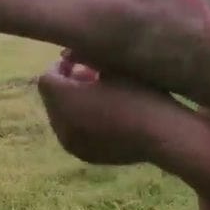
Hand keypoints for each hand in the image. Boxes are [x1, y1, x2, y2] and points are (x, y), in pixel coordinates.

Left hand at [38, 61, 179, 165]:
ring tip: (102, 97)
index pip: (46, 79)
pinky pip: (74, 134)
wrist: (163, 133)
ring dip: (74, 105)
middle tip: (93, 77)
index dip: (62, 67)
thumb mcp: (113, 65)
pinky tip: (107, 116)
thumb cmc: (139, 92)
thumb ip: (84, 54)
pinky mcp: (85, 156)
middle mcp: (60, 125)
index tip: (81, 61)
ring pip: (62, 118)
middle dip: (67, 86)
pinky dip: (83, 123)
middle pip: (52, 99)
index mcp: (64, 100)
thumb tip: (66, 54)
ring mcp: (72, 144)